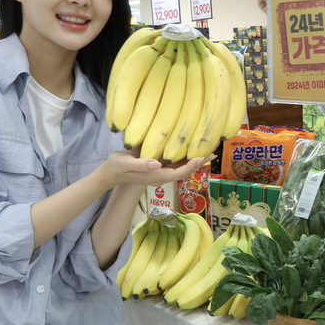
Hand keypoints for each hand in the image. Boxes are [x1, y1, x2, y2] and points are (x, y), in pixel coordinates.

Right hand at [100, 150, 214, 188]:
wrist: (111, 171)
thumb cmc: (117, 166)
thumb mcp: (125, 164)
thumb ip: (140, 164)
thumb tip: (157, 163)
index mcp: (156, 176)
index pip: (178, 174)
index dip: (190, 166)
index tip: (200, 157)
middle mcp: (162, 176)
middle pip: (185, 171)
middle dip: (199, 163)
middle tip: (213, 152)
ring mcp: (162, 172)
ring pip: (183, 168)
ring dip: (196, 160)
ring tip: (209, 149)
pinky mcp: (161, 166)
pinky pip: (177, 164)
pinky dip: (188, 157)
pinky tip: (194, 148)